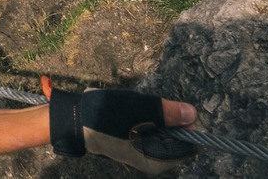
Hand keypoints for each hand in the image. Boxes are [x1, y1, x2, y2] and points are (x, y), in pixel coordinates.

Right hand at [49, 89, 199, 173]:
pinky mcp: (132, 144)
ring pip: (162, 132)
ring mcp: (142, 153)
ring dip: (155, 117)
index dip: (186, 124)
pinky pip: (149, 131)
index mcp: (158, 160)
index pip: (187, 145)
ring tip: (136, 108)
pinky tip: (130, 111)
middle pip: (176, 138)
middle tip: (149, 106)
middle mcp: (152, 161)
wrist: (74, 119)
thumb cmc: (108, 116)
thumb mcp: (141, 109)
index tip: (173, 108)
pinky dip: (145, 119)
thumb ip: (169, 112)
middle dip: (168, 119)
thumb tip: (193, 113)